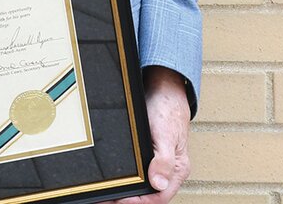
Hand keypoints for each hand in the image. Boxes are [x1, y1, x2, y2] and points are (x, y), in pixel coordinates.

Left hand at [113, 67, 190, 202]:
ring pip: (142, 186)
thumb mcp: (165, 134)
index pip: (159, 196)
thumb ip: (164, 160)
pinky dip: (125, 179)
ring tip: (105, 194)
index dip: (138, 201)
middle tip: (106, 199)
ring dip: (125, 192)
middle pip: (148, 194)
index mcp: (177, 168)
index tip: (119, 200)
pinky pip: (137, 174)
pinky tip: (113, 180)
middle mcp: (168, 169)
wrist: (163, 89)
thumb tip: (158, 183)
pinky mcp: (147, 155)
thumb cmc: (167, 109)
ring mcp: (157, 163)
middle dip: (127, 199)